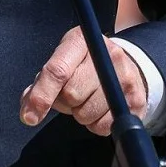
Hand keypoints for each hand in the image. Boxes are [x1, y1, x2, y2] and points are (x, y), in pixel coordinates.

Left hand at [21, 26, 147, 135]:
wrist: (125, 66)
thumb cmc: (83, 65)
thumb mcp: (61, 61)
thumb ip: (41, 82)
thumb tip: (28, 109)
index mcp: (80, 40)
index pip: (57, 71)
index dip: (41, 95)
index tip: (28, 116)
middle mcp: (107, 55)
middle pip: (71, 94)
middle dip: (63, 102)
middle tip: (69, 96)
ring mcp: (125, 77)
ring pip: (86, 113)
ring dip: (79, 114)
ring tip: (85, 100)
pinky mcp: (137, 100)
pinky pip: (104, 126)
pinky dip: (95, 124)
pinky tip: (98, 109)